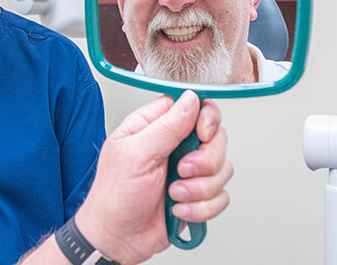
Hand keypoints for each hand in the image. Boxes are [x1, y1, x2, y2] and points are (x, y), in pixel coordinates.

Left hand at [74, 91, 232, 264]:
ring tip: (174, 194)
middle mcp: (174, 145)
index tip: (201, 134)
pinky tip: (178, 209)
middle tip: (182, 170)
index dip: (205, 118)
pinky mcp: (197, 195)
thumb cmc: (114, 195)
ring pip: (222, 168)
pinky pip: (221, 196)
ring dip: (199, 188)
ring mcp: (188, 171)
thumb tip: (191, 99)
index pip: (193, 106)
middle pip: (215, 137)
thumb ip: (167, 127)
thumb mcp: (136, 154)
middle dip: (205, 160)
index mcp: (154, 126)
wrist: (117, 238)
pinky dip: (201, 208)